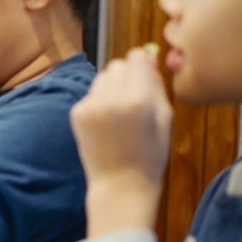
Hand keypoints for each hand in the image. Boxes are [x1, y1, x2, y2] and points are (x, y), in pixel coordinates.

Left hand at [70, 47, 172, 235]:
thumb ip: (156, 84)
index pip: (137, 58)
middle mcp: (111, 98)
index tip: (146, 71)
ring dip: (112, 87)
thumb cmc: (150, 154)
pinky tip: (107, 122)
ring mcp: (90, 106)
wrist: (120, 184)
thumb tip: (147, 56)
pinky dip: (100, 101)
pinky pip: (91, 94)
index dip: (143, 62)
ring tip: (121, 112)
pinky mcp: (77, 113)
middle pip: (118, 65)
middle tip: (134, 97)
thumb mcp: (164, 118)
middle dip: (127, 75)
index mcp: (138, 99)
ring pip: (102, 77)